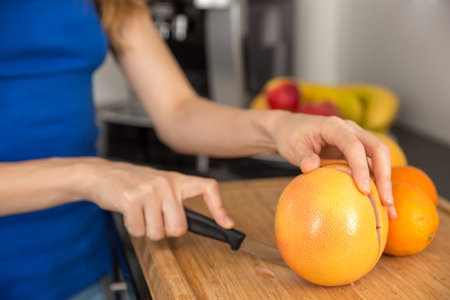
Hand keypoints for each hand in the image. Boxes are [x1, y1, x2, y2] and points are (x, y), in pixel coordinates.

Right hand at [81, 158, 233, 239]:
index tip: (227, 224)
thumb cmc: (133, 184)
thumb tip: (201, 222)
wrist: (102, 175)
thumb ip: (177, 200)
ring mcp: (149, 191)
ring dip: (146, 230)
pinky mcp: (131, 199)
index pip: (208, 188)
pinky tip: (129, 213)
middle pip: (179, 228)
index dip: (220, 208)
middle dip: (166, 231)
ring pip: (157, 233)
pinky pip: (138, 231)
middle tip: (154, 219)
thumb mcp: (160, 185)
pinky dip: (132, 228)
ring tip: (139, 213)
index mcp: (177, 180)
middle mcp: (166, 183)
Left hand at [271, 113, 396, 218]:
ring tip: (390, 211)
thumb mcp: (292, 146)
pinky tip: (379, 204)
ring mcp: (356, 139)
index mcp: (335, 126)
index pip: (354, 146)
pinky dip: (377, 182)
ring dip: (385, 182)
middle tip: (386, 203)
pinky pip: (371, 165)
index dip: (361, 167)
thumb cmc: (290, 136)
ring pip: (379, 158)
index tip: (363, 190)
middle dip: (384, 176)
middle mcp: (351, 130)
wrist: (289, 128)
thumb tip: (311, 168)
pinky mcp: (356, 150)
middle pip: (378, 149)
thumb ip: (302, 156)